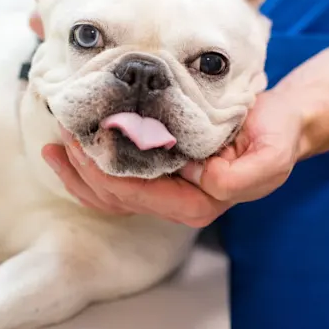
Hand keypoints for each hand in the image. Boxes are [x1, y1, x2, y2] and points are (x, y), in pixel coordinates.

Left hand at [42, 89, 304, 226]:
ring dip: (77, 171)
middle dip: (82, 170)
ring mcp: (161, 189)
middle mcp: (172, 201)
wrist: (273, 126)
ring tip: (55, 146)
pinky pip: (114, 179)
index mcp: (194, 203)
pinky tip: (71, 148)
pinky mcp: (155, 174)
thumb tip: (204, 180)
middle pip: (113, 197)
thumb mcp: (270, 155)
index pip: (135, 195)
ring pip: (107, 193)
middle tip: (63, 136)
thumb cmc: (272, 137)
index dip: (103, 172)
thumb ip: (242, 177)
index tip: (81, 143)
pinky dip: (89, 165)